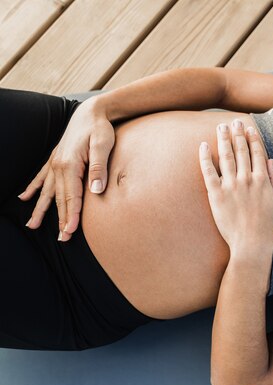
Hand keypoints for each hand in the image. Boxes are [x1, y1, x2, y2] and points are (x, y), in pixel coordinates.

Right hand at [17, 97, 114, 240]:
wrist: (92, 111)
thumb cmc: (101, 128)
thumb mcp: (103, 145)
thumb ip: (99, 168)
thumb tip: (97, 190)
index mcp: (70, 164)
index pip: (72, 196)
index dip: (72, 216)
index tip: (70, 232)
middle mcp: (58, 165)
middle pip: (59, 198)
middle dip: (60, 219)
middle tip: (62, 239)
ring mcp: (55, 162)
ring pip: (47, 191)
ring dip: (42, 209)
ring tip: (33, 226)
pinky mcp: (56, 158)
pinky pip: (41, 177)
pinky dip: (33, 188)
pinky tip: (24, 198)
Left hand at [199, 119, 272, 250]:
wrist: (251, 243)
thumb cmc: (267, 225)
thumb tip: (271, 160)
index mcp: (262, 180)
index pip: (257, 153)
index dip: (252, 138)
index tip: (249, 128)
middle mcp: (247, 179)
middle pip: (241, 150)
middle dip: (237, 133)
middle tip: (233, 121)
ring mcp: (231, 186)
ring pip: (226, 157)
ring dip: (223, 139)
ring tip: (220, 127)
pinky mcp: (216, 195)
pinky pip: (208, 172)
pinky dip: (205, 157)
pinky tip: (203, 145)